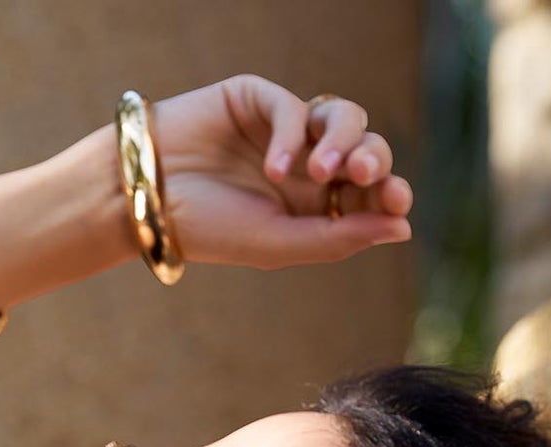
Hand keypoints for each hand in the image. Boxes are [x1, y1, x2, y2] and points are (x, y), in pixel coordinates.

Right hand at [151, 76, 412, 271]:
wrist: (148, 201)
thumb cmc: (209, 230)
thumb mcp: (278, 244)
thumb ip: (339, 236)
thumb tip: (403, 226)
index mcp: (314, 205)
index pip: (369, 191)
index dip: (389, 191)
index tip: (398, 201)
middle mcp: (306, 164)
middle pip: (366, 149)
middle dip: (373, 162)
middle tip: (360, 177)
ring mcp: (284, 128)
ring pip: (343, 117)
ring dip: (344, 140)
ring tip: (322, 170)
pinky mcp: (258, 99)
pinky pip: (293, 106)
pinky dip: (290, 134)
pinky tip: (274, 168)